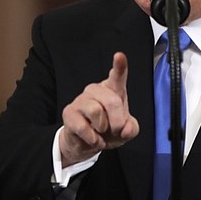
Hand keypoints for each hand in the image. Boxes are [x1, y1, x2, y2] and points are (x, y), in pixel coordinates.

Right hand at [59, 52, 139, 166]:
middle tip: (116, 130)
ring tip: (101, 131)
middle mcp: (96, 90)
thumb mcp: (126, 131)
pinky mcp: (69, 112)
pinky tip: (93, 138)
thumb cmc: (108, 131)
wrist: (88, 144)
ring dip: (103, 128)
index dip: (119, 65)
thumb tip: (126, 129)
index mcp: (112, 89)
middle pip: (112, 101)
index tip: (119, 55)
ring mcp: (81, 100)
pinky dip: (93, 138)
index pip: (117, 75)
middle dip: (118, 122)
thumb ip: (132, 128)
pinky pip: (84, 127)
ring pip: (96, 111)